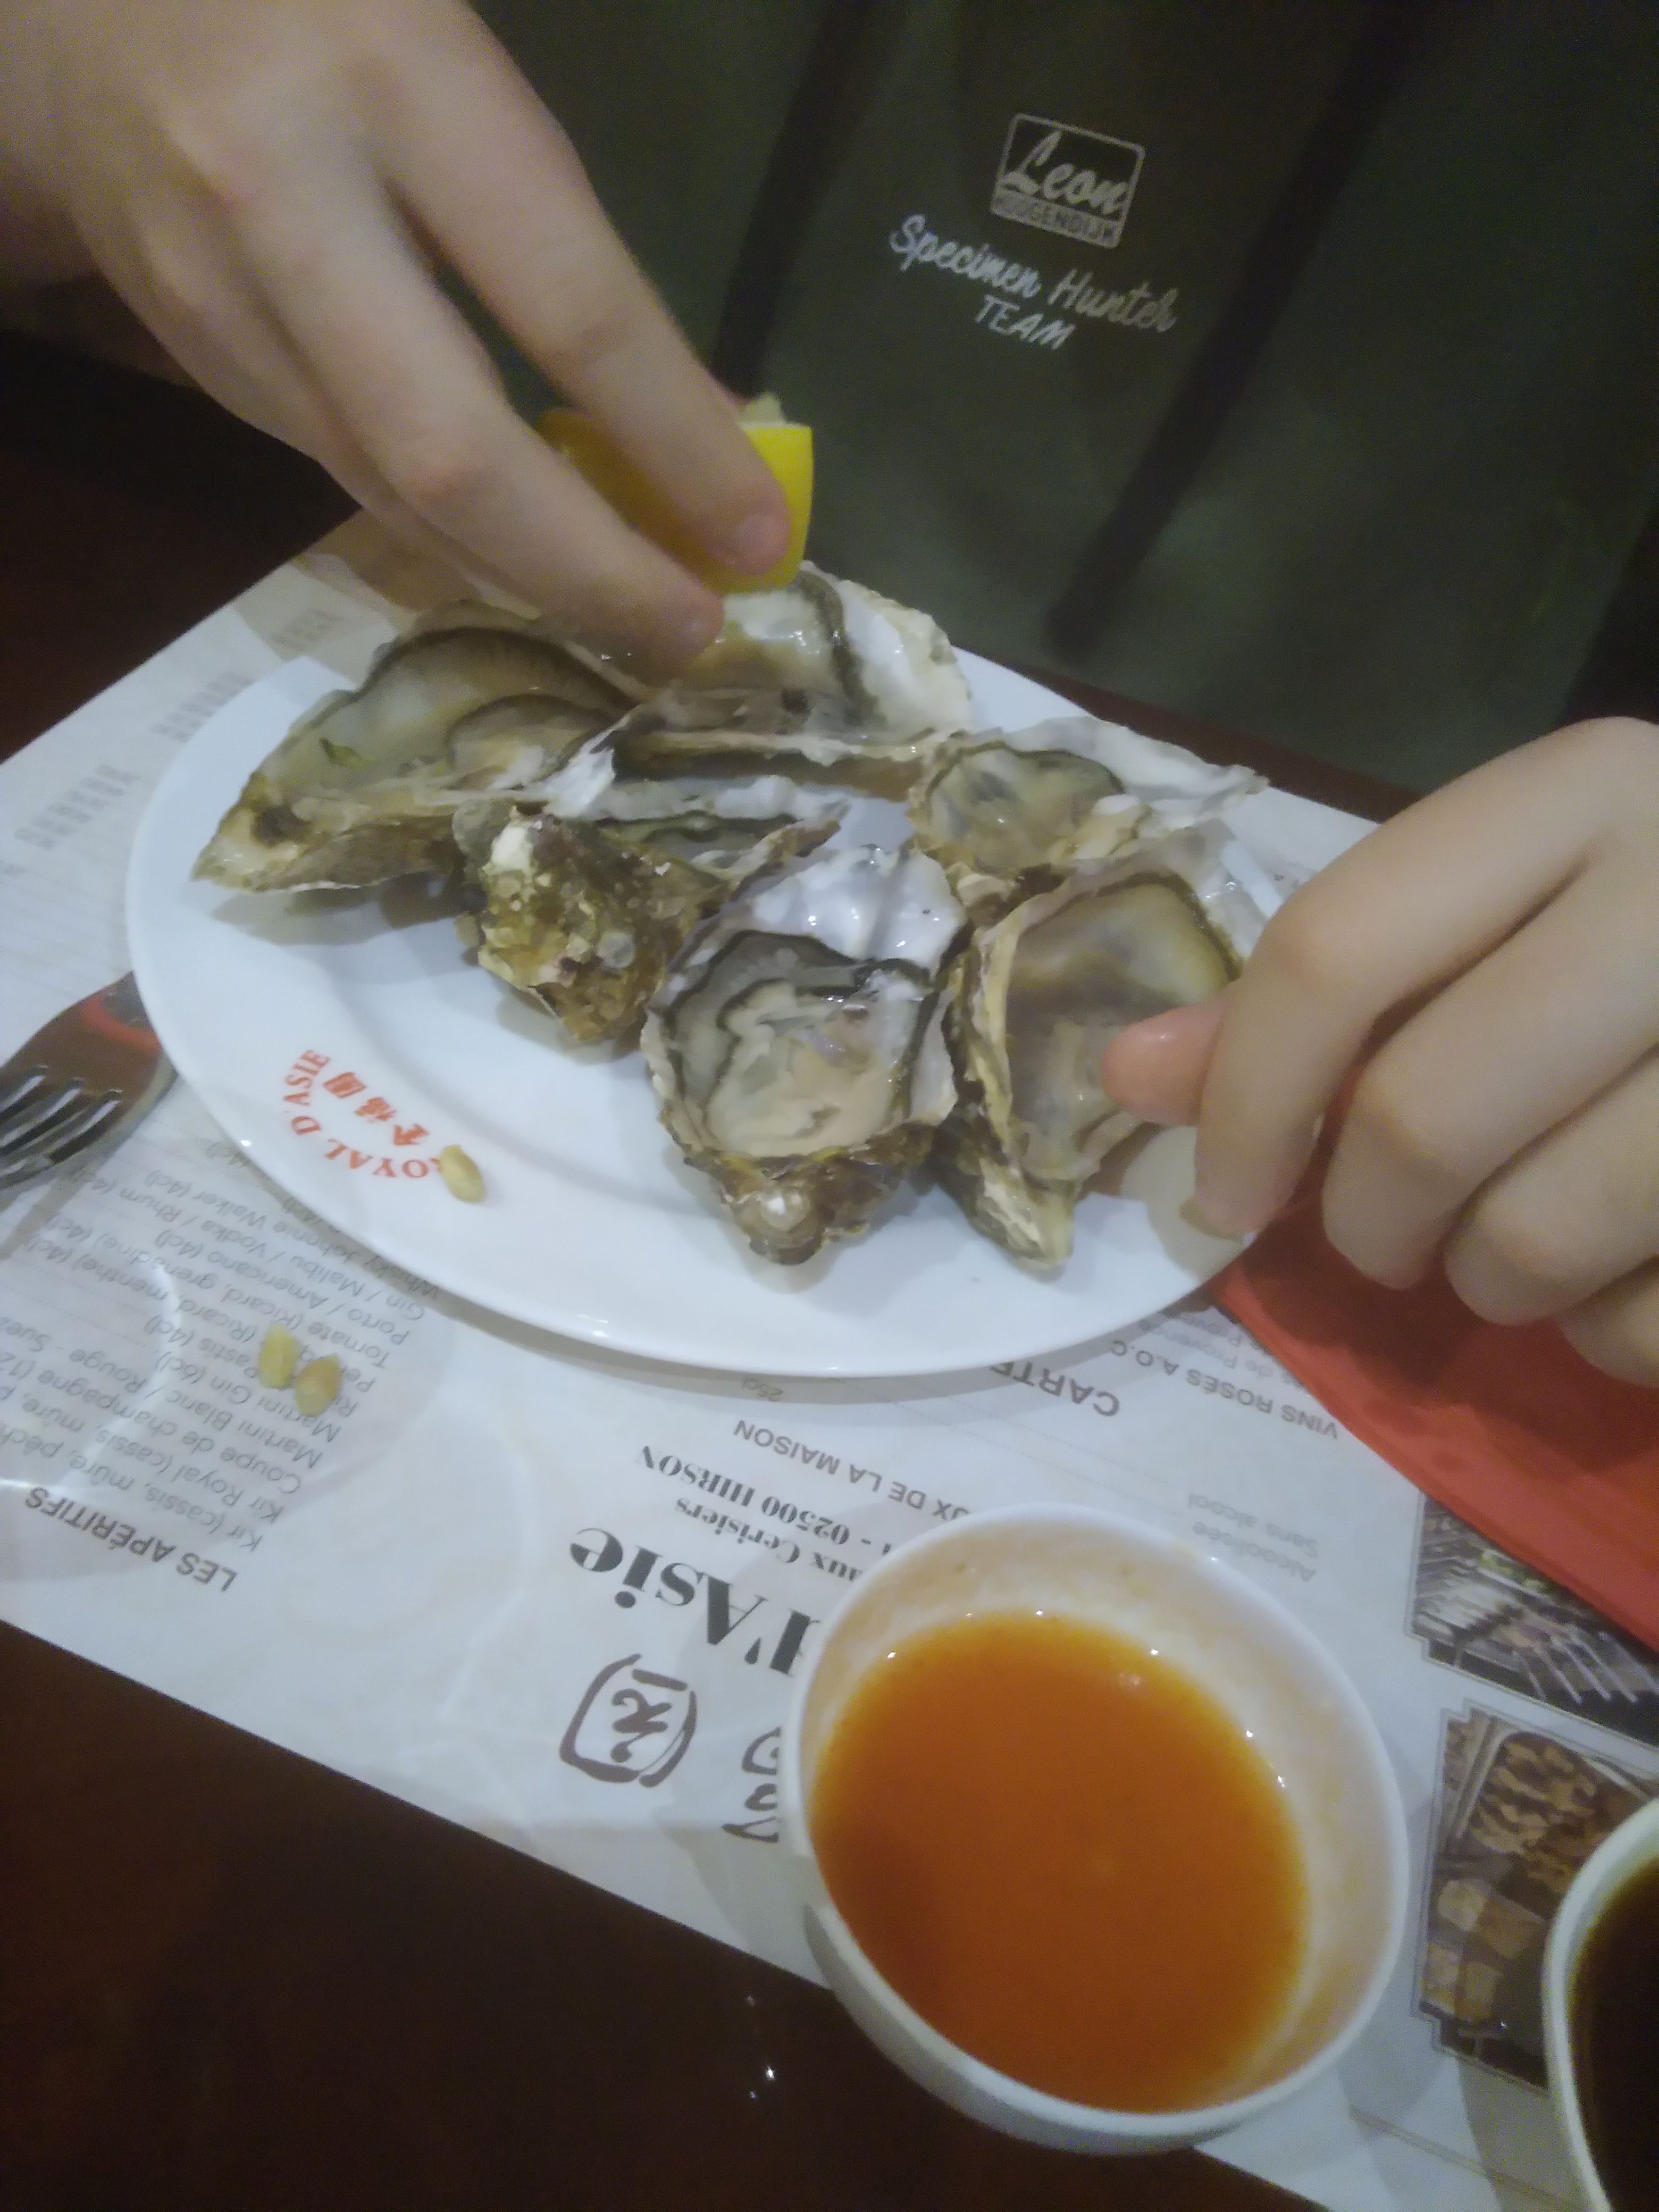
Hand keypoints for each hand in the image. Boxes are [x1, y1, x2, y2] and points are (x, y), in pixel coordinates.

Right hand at [0, 0, 788, 664]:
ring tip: (635, 621)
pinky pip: (345, 478)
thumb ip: (564, 219)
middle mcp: (291, 206)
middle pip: (456, 454)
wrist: (92, 8)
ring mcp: (228, 303)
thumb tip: (698, 410)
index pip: (572, 307)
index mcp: (396, 87)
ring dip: (526, 578)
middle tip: (692, 630)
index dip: (677, 443)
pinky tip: (526, 565)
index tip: (759, 533)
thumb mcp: (461, 56)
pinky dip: (450, 539)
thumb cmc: (326, 9)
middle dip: (590, 570)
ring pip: (393, 494)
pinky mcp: (203, 363)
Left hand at [1101, 718, 1658, 1384]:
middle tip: (1384, 1230)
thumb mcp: (1505, 914)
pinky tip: (1629, 1274)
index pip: (1339, 950)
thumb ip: (1322, 994)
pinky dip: (1607, 1336)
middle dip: (1367, 1218)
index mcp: (1585, 796)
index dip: (1247, 1097)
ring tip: (1514, 1244)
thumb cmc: (1658, 933)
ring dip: (1486, 1282)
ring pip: (1534, 1242)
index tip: (1222, 1194)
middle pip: (1424, 1120)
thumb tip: (1122, 1076)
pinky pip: (1646, 1326)